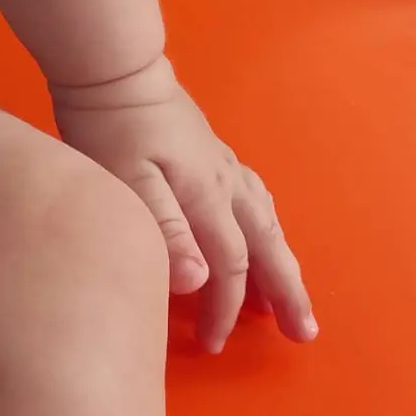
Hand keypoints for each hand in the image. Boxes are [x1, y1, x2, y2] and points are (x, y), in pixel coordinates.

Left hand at [51, 56, 317, 355]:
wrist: (115, 70)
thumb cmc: (110, 128)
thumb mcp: (127, 181)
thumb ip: (165, 230)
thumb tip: (202, 280)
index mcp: (208, 197)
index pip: (229, 267)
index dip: (224, 310)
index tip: (213, 345)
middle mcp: (227, 184)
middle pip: (267, 247)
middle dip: (287, 294)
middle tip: (305, 334)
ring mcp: (223, 166)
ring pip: (267, 222)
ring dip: (281, 263)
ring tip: (289, 296)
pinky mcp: (213, 154)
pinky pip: (256, 200)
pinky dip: (267, 227)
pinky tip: (265, 232)